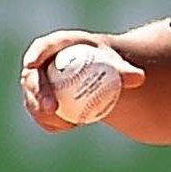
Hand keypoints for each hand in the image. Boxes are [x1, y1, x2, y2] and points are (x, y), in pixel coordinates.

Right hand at [18, 30, 148, 132]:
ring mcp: (39, 84)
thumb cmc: (108, 65)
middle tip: (51, 108)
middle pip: (34, 77)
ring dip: (44, 114)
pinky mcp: (41, 102)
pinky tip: (71, 125)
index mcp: (58, 46)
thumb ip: (126, 71)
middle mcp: (43, 64)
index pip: (43, 46)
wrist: (101, 77)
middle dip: (38, 93)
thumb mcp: (117, 66)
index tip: (31, 63)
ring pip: (33, 100)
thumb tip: (139, 78)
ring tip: (67, 123)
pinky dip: (54, 123)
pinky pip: (43, 116)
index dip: (35, 54)